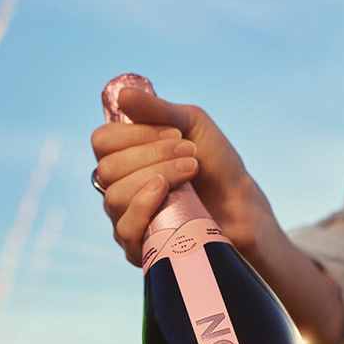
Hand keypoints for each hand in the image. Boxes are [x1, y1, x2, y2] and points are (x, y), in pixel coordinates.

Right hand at [91, 87, 275, 265]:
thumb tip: (123, 95)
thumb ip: (157, 110)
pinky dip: (144, 205)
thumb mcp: (191, 124)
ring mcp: (125, 219)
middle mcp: (119, 187)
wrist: (241, 204)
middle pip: (108, 168)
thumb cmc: (216, 164)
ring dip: (156, 177)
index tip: (174, 134)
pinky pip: (125, 228)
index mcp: (125, 157)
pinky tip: (166, 194)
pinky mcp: (138, 248)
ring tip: (190, 172)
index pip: (102, 141)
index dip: (134, 134)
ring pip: (115, 196)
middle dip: (152, 156)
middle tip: (189, 154)